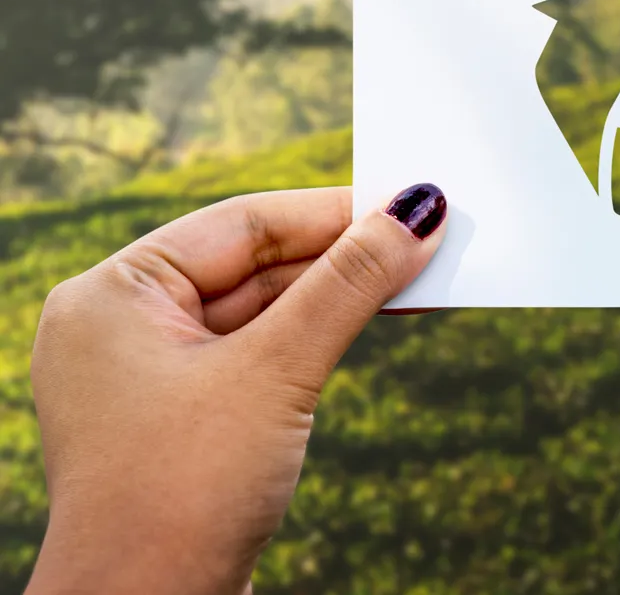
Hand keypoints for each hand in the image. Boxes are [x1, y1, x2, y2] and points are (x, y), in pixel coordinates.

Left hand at [25, 183, 447, 594]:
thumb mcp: (277, 371)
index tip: (413, 201)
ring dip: (340, 296)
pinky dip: (319, 337)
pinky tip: (375, 320)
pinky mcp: (186, 417)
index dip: (334, 211)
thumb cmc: (182, 493)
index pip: (243, 223)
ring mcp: (152, 374)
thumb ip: (349, 283)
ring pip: (265, 309)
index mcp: (114, 294)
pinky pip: (261, 353)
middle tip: (431, 236)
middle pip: (257, 262)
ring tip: (420, 274)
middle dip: (345, 254)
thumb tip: (418, 211)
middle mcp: (123, 324)